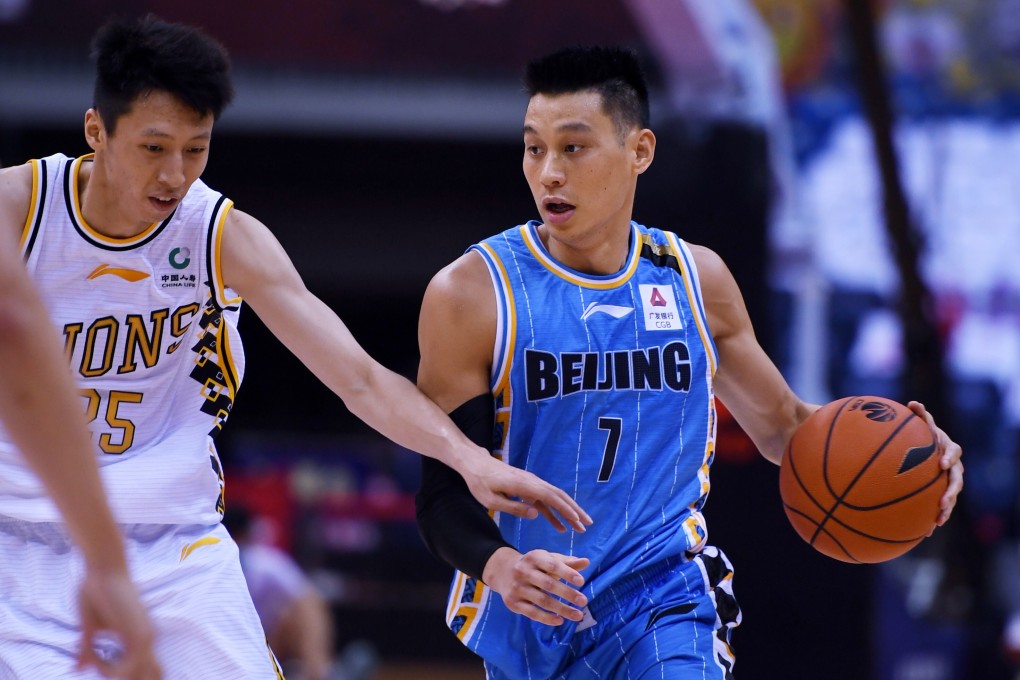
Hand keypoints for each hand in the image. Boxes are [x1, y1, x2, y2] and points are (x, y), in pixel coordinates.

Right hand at [77, 567, 161, 679]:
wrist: (104, 569)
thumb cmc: (97, 591)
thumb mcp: (90, 627)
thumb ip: (89, 649)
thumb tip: (78, 669)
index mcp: (140, 637)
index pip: (142, 670)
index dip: (111, 673)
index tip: (90, 660)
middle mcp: (147, 638)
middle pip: (151, 675)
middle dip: (123, 678)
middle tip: (99, 666)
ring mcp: (145, 637)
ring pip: (140, 676)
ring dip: (115, 677)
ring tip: (98, 663)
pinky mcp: (138, 635)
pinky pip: (130, 669)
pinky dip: (111, 672)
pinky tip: (97, 659)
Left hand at [460, 452, 592, 531]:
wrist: (475, 463)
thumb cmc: (480, 482)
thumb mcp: (491, 500)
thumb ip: (514, 507)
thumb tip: (536, 514)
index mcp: (524, 485)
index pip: (551, 497)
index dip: (566, 510)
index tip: (578, 521)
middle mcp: (532, 482)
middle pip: (559, 496)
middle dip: (574, 511)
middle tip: (587, 525)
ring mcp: (531, 484)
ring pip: (554, 498)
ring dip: (568, 511)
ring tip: (579, 527)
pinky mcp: (527, 487)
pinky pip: (544, 500)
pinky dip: (554, 512)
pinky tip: (559, 526)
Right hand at [483, 547, 589, 625]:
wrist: (503, 571)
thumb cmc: (533, 565)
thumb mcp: (548, 559)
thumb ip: (567, 562)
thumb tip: (586, 562)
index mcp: (533, 557)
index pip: (552, 565)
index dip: (567, 573)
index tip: (581, 581)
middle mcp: (523, 571)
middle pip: (548, 584)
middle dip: (567, 593)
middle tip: (583, 601)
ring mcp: (517, 588)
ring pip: (542, 601)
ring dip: (562, 609)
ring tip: (578, 615)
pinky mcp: (513, 603)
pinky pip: (532, 613)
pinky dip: (547, 618)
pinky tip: (560, 621)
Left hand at [908, 401, 963, 528]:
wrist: (928, 450)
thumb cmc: (924, 436)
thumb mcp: (922, 425)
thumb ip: (919, 415)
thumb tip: (913, 403)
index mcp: (949, 450)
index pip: (953, 452)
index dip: (949, 457)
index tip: (941, 463)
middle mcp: (953, 468)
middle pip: (956, 480)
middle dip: (951, 491)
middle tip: (943, 500)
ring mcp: (949, 482)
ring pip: (951, 497)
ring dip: (946, 509)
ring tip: (938, 520)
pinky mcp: (941, 494)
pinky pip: (939, 507)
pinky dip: (933, 519)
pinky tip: (925, 533)